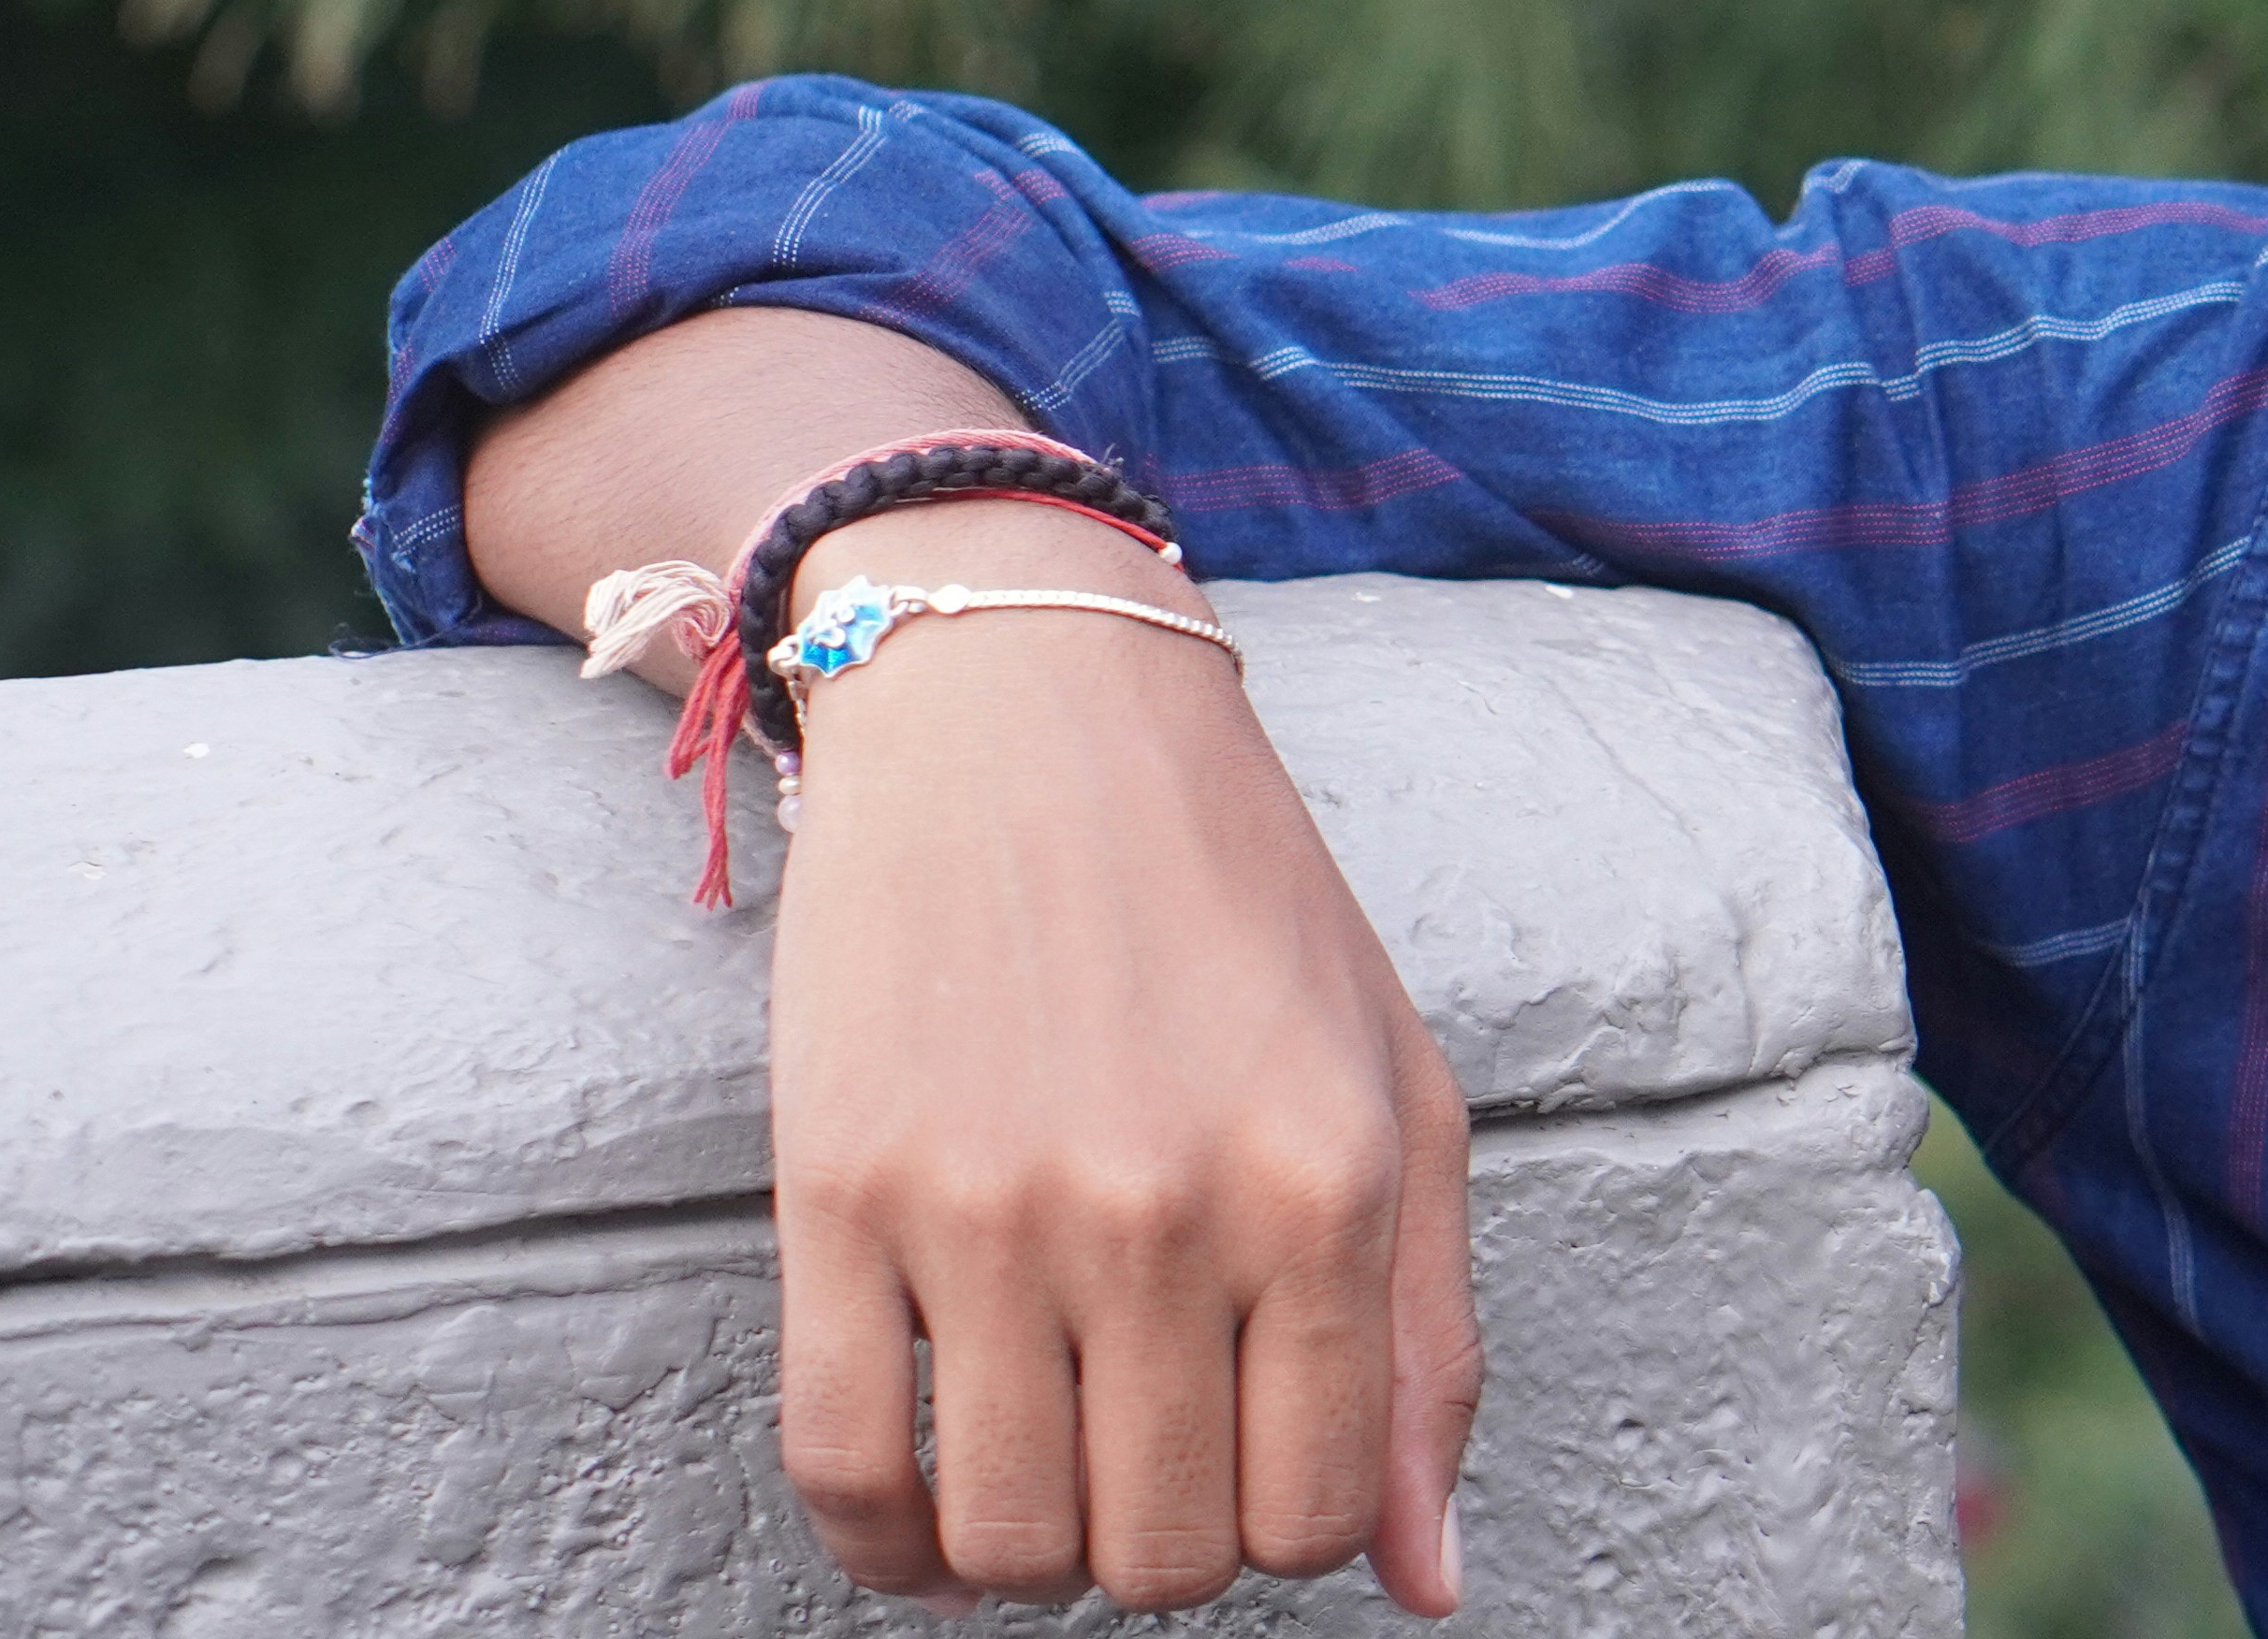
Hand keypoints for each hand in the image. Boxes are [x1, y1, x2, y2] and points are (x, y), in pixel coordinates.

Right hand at [758, 506, 1480, 1615]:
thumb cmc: (1238, 903)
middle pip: (1161, 1553)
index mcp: (1327, 1184)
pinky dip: (882, 1541)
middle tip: (1142, 1448)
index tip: (1248, 1450)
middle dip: (1159, 1543)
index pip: (1315, 1516)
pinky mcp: (838, 1195)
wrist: (1030, 715)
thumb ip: (1428, 1341)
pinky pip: (839, 1472)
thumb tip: (1430, 1582)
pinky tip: (922, 1502)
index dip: (1284, 1524)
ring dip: (1026, 1549)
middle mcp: (1168, 1209)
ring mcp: (994, 1208)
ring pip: (1004, 1544)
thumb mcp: (1397, 1089)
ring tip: (1042, 1457)